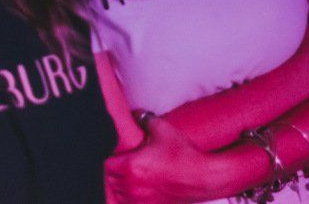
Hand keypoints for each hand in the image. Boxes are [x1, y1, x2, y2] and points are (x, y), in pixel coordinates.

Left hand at [105, 115, 229, 203]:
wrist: (201, 176)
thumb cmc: (182, 154)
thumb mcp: (164, 130)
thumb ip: (146, 120)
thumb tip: (137, 114)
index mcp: (131, 166)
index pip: (107, 165)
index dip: (113, 157)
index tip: (121, 153)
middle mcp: (132, 186)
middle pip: (111, 180)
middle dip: (115, 171)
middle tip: (125, 162)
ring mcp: (140, 199)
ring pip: (119, 194)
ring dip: (122, 185)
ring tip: (132, 176)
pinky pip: (131, 203)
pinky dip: (132, 197)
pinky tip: (141, 188)